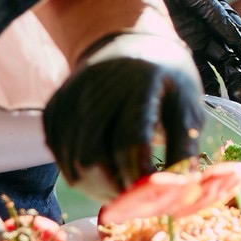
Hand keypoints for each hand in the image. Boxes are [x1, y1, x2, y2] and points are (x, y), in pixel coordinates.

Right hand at [42, 29, 205, 197]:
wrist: (127, 41)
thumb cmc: (166, 78)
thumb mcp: (187, 104)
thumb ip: (183, 146)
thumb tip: (179, 192)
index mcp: (139, 80)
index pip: (130, 139)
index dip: (140, 175)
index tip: (154, 197)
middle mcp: (97, 87)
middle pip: (92, 156)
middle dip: (114, 188)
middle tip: (135, 199)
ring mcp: (70, 97)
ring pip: (72, 162)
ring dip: (96, 186)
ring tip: (121, 187)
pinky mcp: (53, 108)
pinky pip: (58, 154)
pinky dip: (79, 172)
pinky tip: (102, 171)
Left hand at [157, 0, 240, 100]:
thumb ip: (215, 12)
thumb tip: (238, 38)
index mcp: (218, 17)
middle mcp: (208, 33)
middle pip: (230, 61)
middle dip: (238, 79)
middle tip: (240, 97)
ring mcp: (191, 45)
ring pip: (213, 71)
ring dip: (222, 88)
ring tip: (227, 102)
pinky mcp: (173, 53)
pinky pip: (191, 73)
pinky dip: (200, 86)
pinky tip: (206, 98)